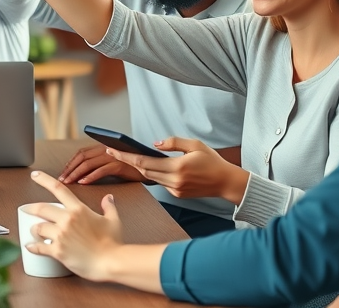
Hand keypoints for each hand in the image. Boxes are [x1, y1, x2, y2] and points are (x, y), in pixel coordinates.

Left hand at [27, 171, 124, 281]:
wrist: (111, 262)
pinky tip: (30, 246)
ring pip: (38, 227)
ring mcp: (61, 235)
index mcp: (78, 209)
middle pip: (41, 209)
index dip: (44, 180)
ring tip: (34, 231)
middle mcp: (67, 220)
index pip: (58, 189)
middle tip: (26, 209)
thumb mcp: (113, 220)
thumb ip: (108, 207)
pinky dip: (33, 247)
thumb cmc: (112, 243)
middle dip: (30, 208)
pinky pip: (39, 247)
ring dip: (34, 229)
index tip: (35, 175)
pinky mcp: (58, 251)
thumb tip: (108, 198)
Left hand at [59, 144, 149, 184]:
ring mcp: (113, 156)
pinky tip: (83, 183)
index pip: (81, 153)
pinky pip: (101, 171)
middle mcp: (107, 149)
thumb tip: (81, 173)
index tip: (63, 173)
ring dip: (77, 173)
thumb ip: (99, 164)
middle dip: (70, 169)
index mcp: (103, 147)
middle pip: (82, 158)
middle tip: (62, 180)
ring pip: (89, 164)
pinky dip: (91, 177)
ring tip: (69, 182)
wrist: (152, 169)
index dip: (70, 163)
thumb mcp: (112, 164)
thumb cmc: (131, 168)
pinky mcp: (120, 165)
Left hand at [108, 137, 249, 202]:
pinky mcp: (177, 195)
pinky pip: (160, 183)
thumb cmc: (212, 161)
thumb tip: (155, 144)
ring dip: (140, 168)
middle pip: (143, 171)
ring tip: (128, 157)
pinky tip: (151, 166)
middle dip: (128, 161)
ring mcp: (175, 190)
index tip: (112, 150)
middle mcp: (174, 181)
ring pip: (150, 177)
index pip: (144, 162)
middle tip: (114, 151)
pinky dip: (154, 174)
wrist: (226, 182)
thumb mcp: (195, 145)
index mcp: (177, 167)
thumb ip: (174, 142)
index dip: (126, 156)